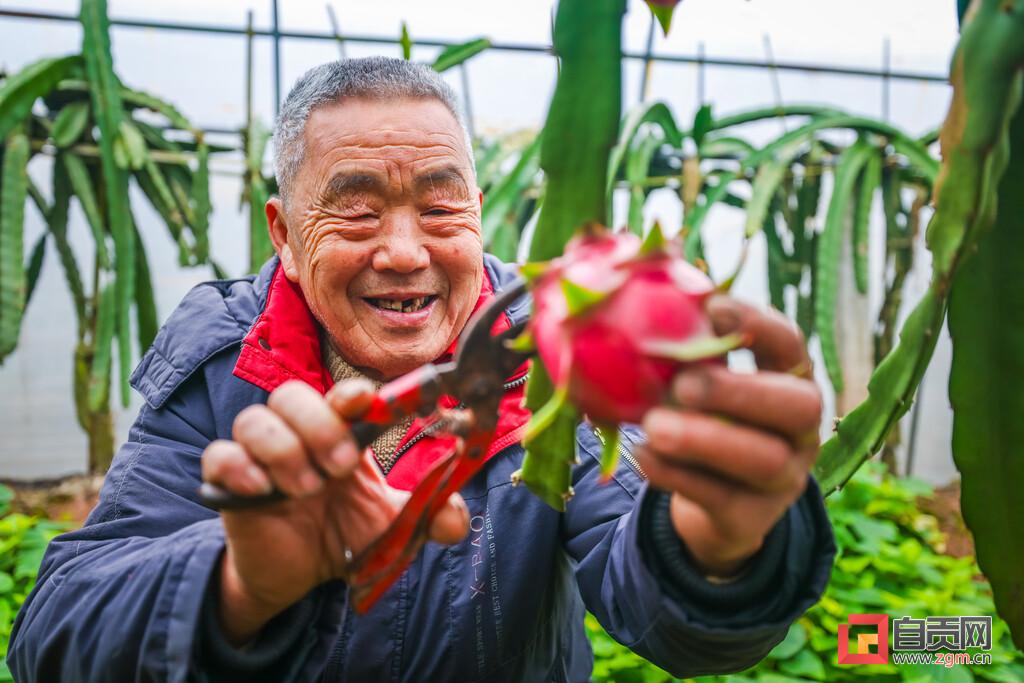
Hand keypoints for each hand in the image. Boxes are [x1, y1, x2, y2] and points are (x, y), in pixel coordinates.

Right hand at [201, 379, 469, 644]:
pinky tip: (260, 491)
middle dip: (319, 425)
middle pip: (291, 395)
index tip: (365, 402)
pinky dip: (238, 468)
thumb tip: (456, 517)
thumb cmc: (343, 534)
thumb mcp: (388, 527)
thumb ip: (425, 518)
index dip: (352, 393)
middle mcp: (297, 434)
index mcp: (339, 433)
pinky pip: (218, 456)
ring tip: (306, 490)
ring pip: (254, 420)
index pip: (340, 396)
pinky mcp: (227, 483)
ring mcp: (259, 456)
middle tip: (342, 467)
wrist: (297, 576)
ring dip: (283, 451)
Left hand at [636, 294, 821, 577]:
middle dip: (738, 391)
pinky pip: (719, 498)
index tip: (714, 308)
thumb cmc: (702, 420)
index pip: (790, 344)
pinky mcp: (752, 518)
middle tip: (683, 384)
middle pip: (796, 406)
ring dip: (705, 440)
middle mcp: (800, 429)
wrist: (711, 504)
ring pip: (763, 460)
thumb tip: (636, 283)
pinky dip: (676, 475)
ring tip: (654, 425)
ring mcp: (785, 478)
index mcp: (788, 380)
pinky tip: (642, 454)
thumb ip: (684, 344)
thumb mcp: (699, 379)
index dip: (758, 323)